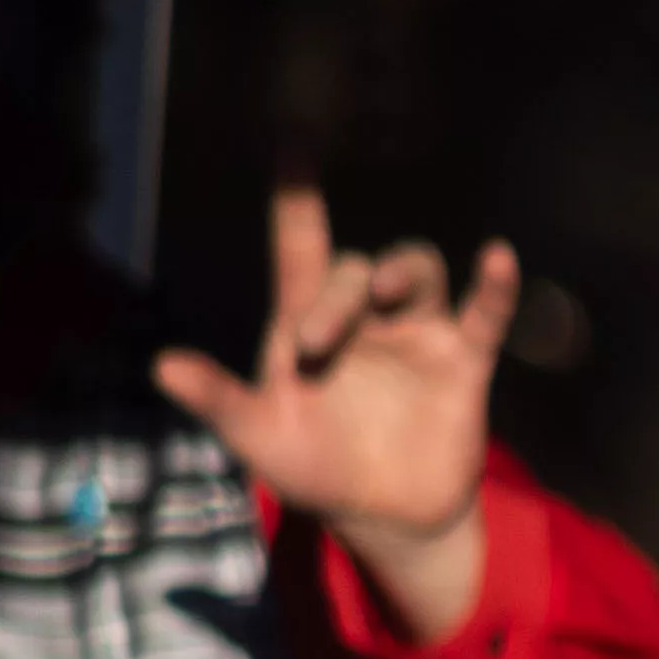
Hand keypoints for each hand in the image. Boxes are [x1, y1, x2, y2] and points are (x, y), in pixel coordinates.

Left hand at [155, 185, 514, 642]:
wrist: (383, 517)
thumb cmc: (313, 468)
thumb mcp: (258, 436)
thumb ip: (219, 399)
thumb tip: (161, 367)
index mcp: (307, 321)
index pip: (300, 245)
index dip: (297, 197)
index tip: (294, 141)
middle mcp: (363, 317)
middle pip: (353, 270)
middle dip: (335, 298)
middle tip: (317, 343)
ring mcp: (416, 335)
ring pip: (414, 272)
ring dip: (398, 272)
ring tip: (383, 294)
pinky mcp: (462, 364)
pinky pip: (483, 316)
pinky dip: (494, 288)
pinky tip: (496, 258)